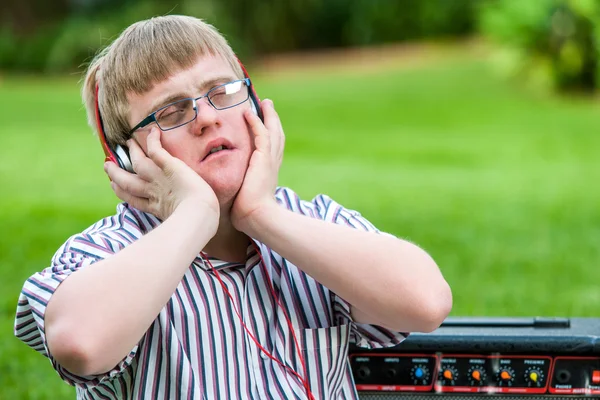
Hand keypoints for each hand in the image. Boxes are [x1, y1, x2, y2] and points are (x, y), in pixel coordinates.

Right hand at [105, 127, 219, 226]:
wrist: (200, 214)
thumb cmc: (196, 224)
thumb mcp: (180, 228)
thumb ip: (175, 227)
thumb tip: (178, 242)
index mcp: (156, 208)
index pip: (134, 199)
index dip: (122, 193)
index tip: (114, 186)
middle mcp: (153, 192)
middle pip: (128, 183)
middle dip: (116, 174)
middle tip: (107, 166)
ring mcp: (159, 178)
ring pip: (139, 163)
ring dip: (132, 152)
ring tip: (128, 143)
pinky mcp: (169, 166)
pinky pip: (156, 150)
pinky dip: (152, 140)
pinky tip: (152, 131)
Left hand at [231, 99, 283, 232]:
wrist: (257, 217)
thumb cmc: (248, 214)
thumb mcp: (243, 198)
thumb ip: (237, 191)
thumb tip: (226, 197)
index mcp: (268, 172)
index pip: (270, 148)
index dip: (269, 134)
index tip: (264, 124)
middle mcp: (272, 164)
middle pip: (277, 135)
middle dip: (273, 120)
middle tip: (268, 106)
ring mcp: (270, 160)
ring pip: (273, 131)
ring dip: (269, 115)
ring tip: (264, 102)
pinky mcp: (264, 159)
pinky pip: (262, 134)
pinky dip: (256, 122)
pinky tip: (249, 112)